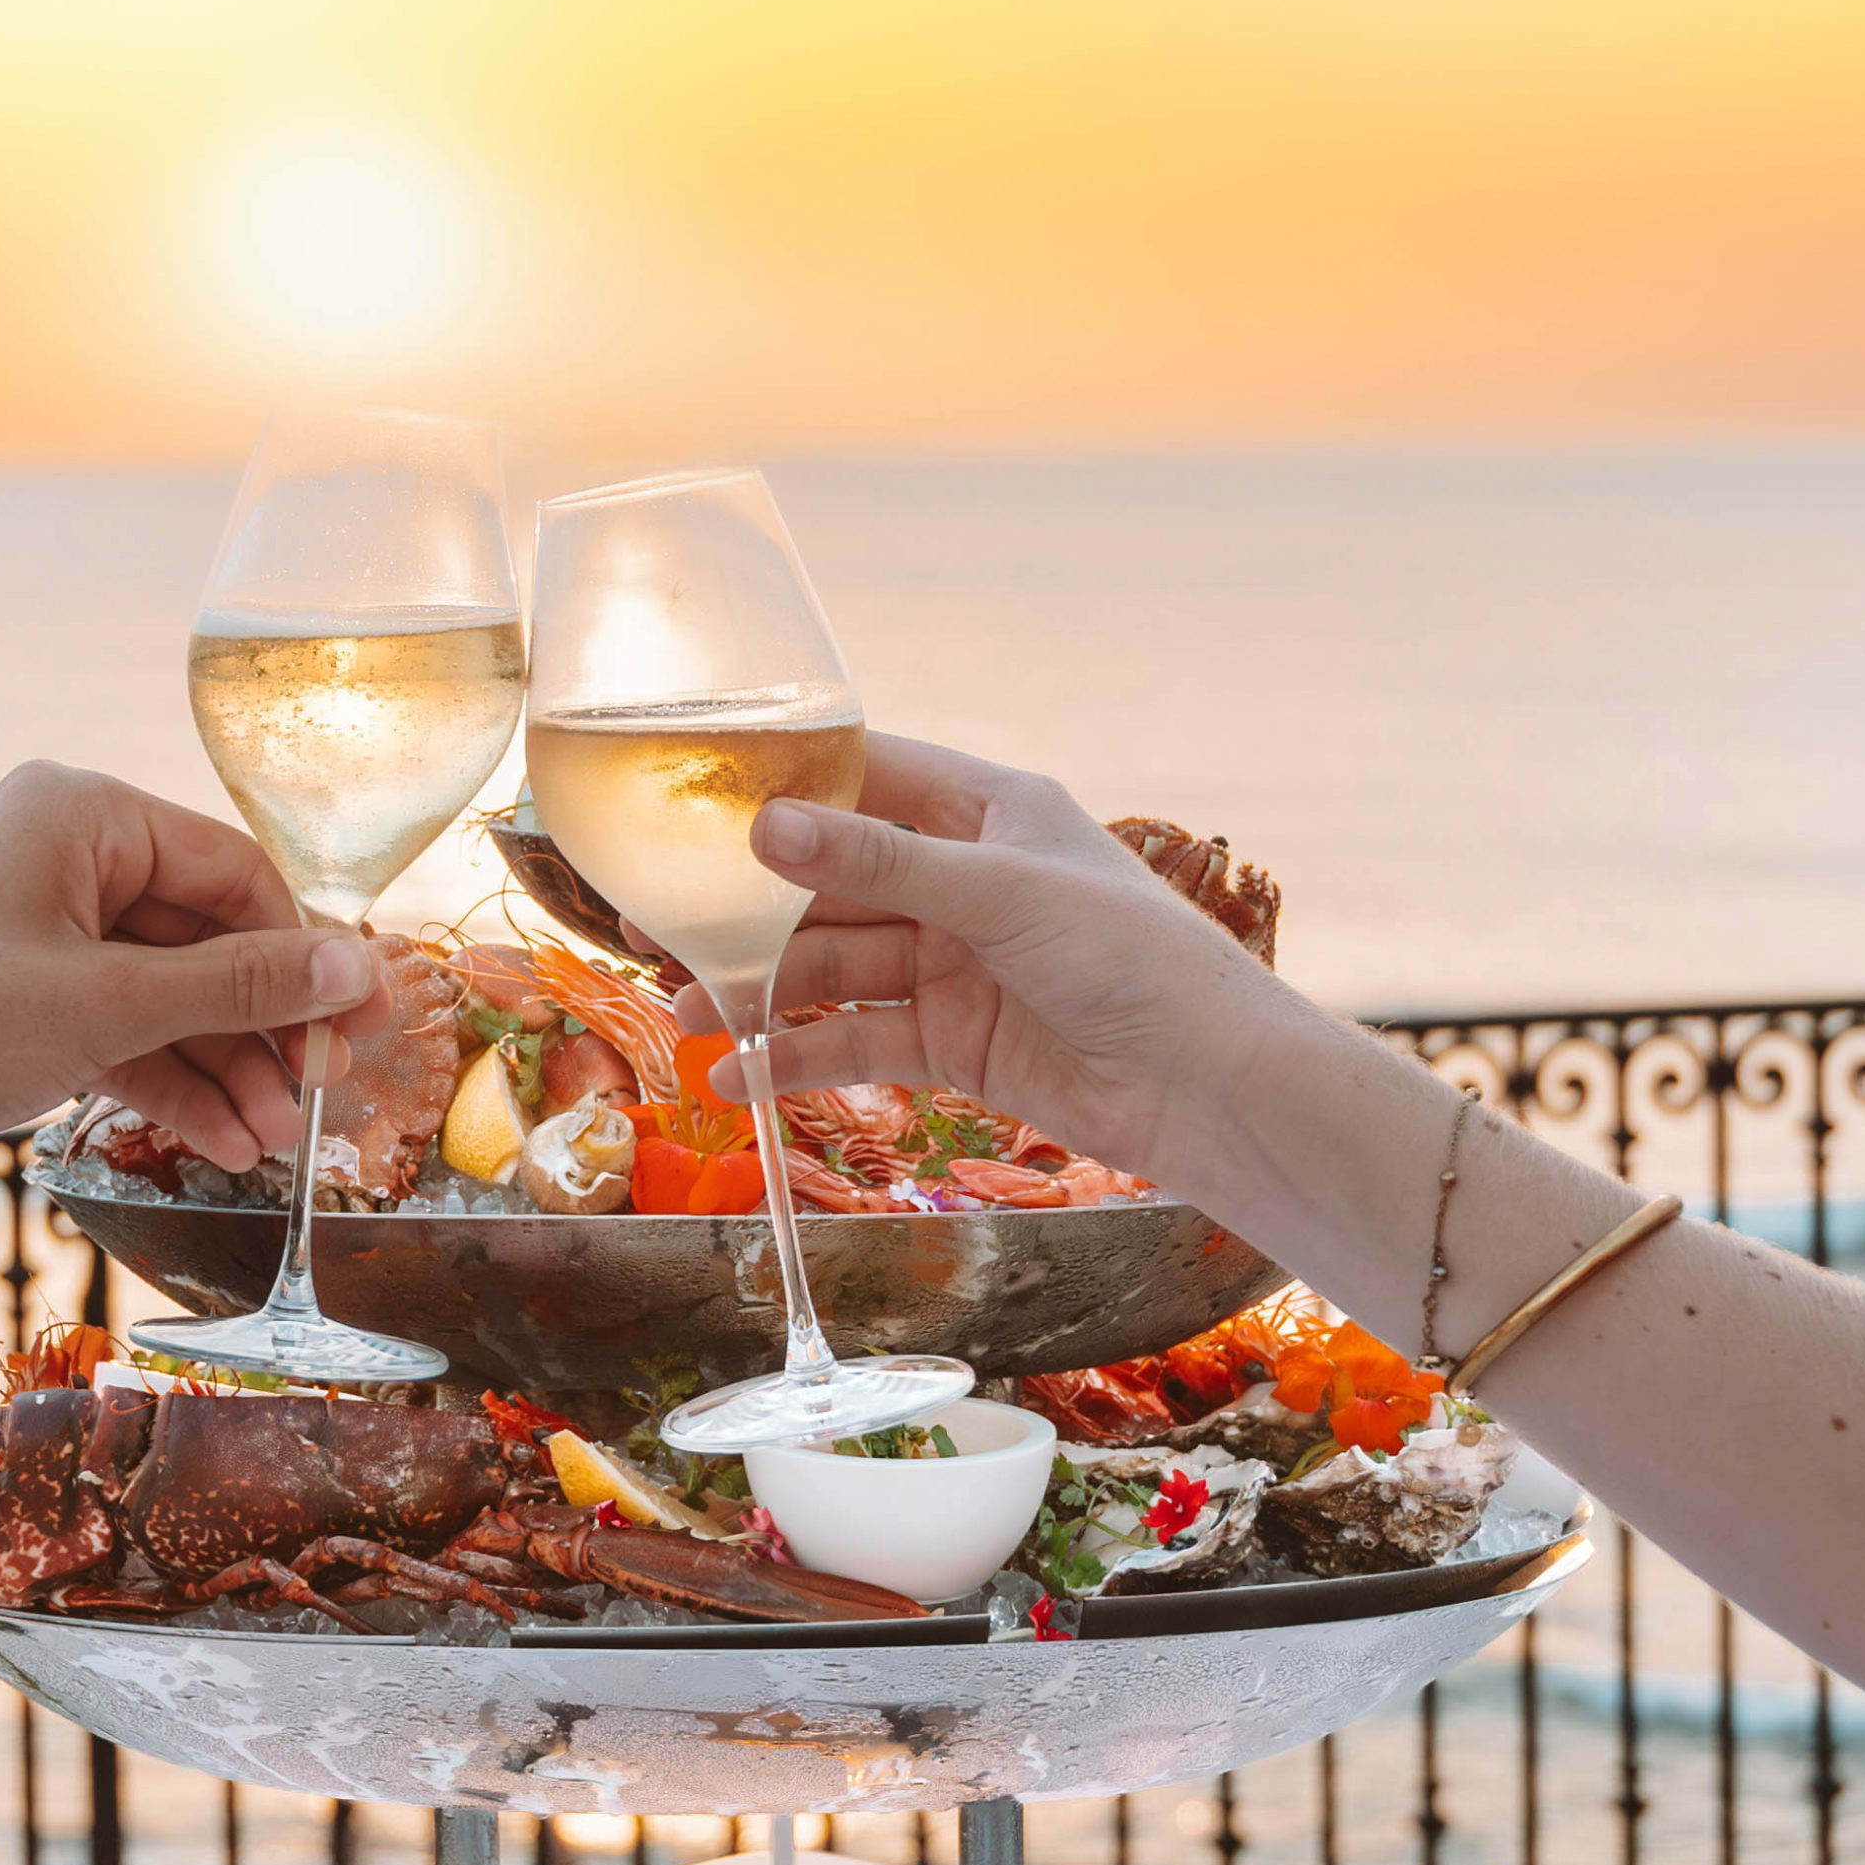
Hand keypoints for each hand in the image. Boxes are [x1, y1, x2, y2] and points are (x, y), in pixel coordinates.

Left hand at [0, 764, 374, 1185]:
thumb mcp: (105, 1005)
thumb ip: (239, 987)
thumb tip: (355, 966)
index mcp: (80, 816)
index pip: (232, 871)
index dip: (302, 952)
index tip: (357, 1023)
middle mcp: (60, 860)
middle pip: (204, 938)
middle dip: (263, 1024)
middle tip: (327, 1089)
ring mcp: (37, 934)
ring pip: (166, 997)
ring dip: (223, 1068)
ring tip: (274, 1144)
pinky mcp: (18, 1002)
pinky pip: (121, 1031)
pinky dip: (168, 1082)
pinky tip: (220, 1140)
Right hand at [709, 733, 1277, 1168]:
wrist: (1208, 1088)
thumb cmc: (1132, 958)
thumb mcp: (1000, 893)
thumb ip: (879, 862)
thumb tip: (765, 826)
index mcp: (989, 811)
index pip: (867, 776)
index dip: (784, 786)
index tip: (692, 798)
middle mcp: (967, 879)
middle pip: (835, 880)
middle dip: (750, 905)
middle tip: (656, 922)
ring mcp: (957, 963)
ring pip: (836, 962)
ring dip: (762, 985)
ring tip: (680, 1009)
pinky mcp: (954, 1041)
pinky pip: (857, 1038)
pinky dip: (799, 1055)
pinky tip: (736, 1076)